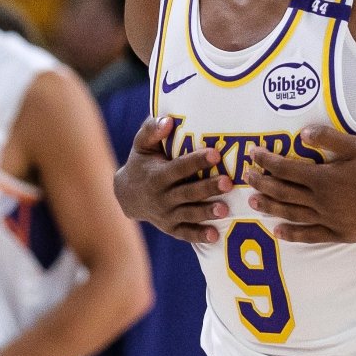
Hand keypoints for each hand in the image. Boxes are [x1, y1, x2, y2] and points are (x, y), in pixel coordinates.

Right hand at [113, 117, 231, 243]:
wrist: (127, 196)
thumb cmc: (141, 163)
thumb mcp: (142, 145)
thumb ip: (152, 130)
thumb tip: (168, 120)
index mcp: (157, 175)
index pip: (179, 168)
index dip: (196, 161)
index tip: (215, 154)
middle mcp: (161, 197)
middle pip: (187, 192)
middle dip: (207, 188)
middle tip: (228, 182)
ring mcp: (166, 214)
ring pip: (189, 214)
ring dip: (206, 212)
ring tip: (225, 210)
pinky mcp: (170, 227)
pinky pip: (185, 233)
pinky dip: (198, 235)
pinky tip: (214, 235)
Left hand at [244, 125, 355, 243]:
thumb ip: (328, 138)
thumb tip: (301, 134)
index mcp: (323, 178)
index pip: (286, 168)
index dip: (267, 161)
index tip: (252, 155)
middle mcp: (321, 200)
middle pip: (283, 192)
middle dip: (262, 183)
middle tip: (246, 177)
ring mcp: (329, 219)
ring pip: (292, 213)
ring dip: (270, 207)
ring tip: (253, 203)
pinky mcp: (338, 233)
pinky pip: (310, 235)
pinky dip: (292, 234)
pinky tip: (278, 232)